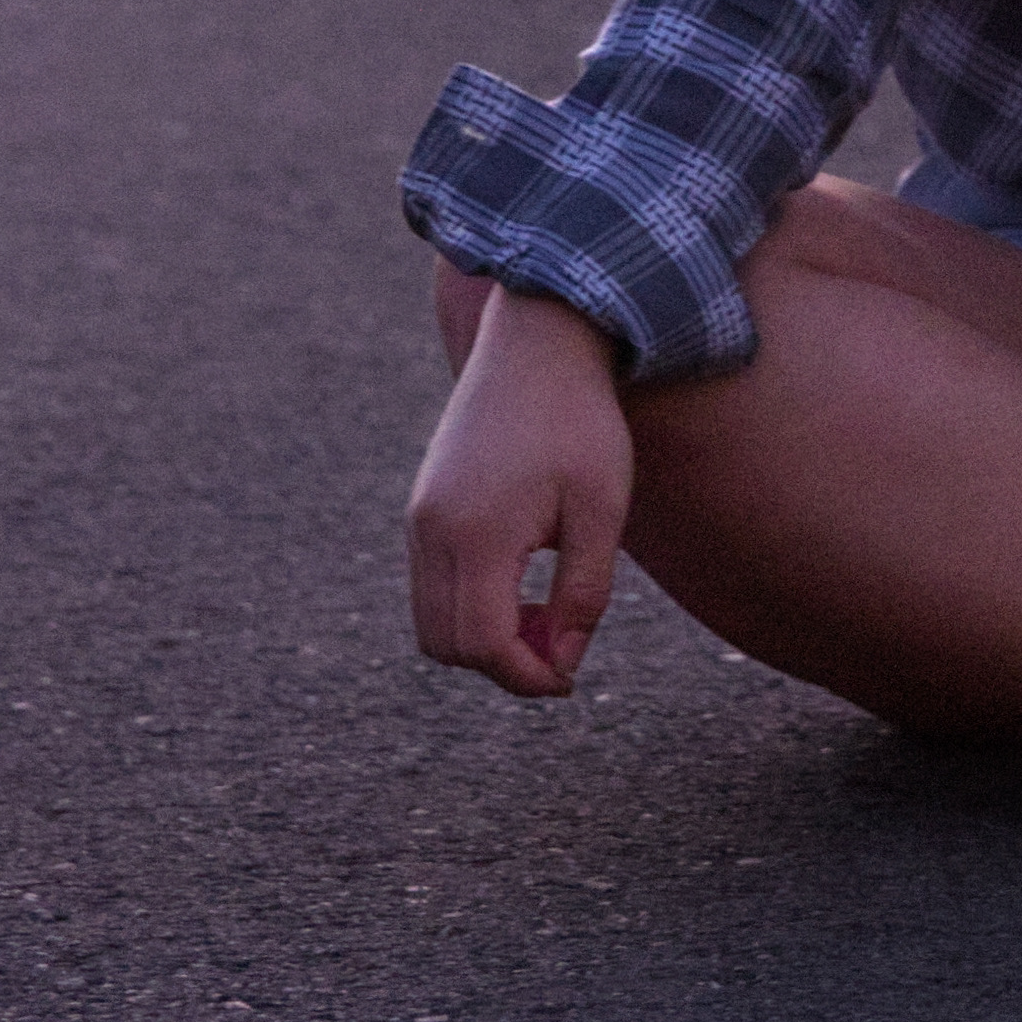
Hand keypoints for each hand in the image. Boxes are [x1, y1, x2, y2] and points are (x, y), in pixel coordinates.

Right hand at [406, 285, 632, 696]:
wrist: (537, 343)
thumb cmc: (581, 423)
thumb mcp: (602, 510)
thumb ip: (583, 593)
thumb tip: (561, 663)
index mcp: (477, 533)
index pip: (484, 643)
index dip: (526, 676)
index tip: (569, 678)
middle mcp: (432, 531)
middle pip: (446, 644)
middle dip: (502, 663)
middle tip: (561, 643)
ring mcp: (419, 519)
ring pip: (430, 621)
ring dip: (482, 638)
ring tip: (546, 610)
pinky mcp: (422, 507)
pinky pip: (429, 586)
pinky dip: (468, 605)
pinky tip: (522, 580)